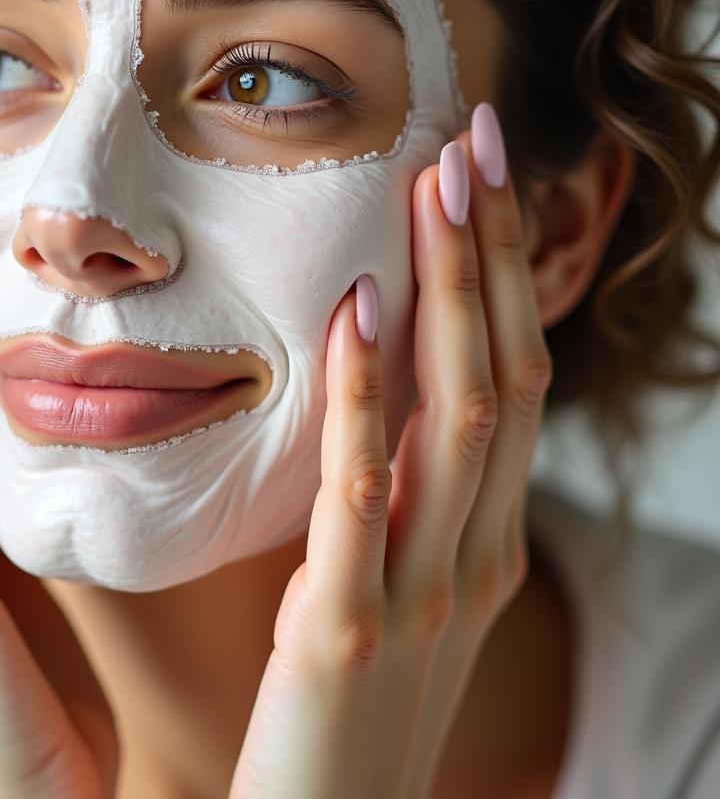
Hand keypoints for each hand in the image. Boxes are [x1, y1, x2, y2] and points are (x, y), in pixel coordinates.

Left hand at [229, 104, 552, 797]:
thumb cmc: (347, 710)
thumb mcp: (393, 594)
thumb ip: (394, 507)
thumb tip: (361, 399)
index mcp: (482, 544)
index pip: (507, 383)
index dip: (501, 279)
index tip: (478, 181)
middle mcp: (473, 556)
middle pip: (498, 374)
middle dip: (490, 256)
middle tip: (475, 143)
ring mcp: (422, 590)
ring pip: (457, 414)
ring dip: (450, 292)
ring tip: (434, 185)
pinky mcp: (347, 625)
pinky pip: (365, 488)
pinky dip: (368, 394)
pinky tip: (360, 310)